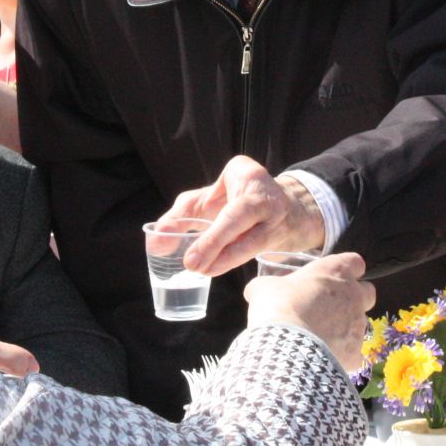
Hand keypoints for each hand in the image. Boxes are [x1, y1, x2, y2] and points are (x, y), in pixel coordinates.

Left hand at [165, 155, 325, 276]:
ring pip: (252, 240)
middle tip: (192, 264)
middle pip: (237, 216)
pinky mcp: (285, 237)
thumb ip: (179, 218)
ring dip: (226, 258)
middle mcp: (266, 194)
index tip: (182, 247)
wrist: (290, 210)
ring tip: (202, 270)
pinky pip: (258, 251)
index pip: (216, 195)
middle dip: (214, 241)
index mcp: (247, 175)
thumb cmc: (238, 202)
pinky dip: (234, 260)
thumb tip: (155, 244)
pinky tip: (216, 269)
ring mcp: (280, 216)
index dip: (201, 224)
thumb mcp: (208, 201)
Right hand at [245, 252, 377, 369]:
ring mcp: (358, 325)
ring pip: (359, 323)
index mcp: (336, 271)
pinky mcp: (356, 352)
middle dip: (354, 298)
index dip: (345, 269)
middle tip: (330, 306)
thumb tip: (257, 290)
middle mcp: (354, 295)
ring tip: (321, 336)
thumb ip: (268, 285)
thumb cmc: (277, 306)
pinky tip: (322, 357)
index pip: (355, 262)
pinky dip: (341, 353)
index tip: (331, 277)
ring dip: (345, 326)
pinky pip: (353, 352)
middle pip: (367, 292)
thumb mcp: (264, 287)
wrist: (287, 346)